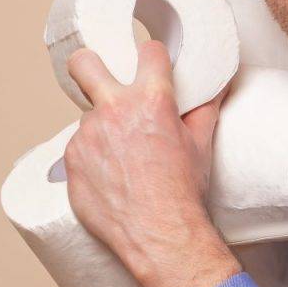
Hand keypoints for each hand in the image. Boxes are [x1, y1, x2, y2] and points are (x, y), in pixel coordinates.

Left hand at [63, 38, 241, 286]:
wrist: (159, 234)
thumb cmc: (183, 191)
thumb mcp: (201, 145)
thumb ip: (206, 109)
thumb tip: (217, 88)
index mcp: (151, 100)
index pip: (147, 52)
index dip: (152, 56)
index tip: (151, 63)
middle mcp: (113, 111)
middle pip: (84, 64)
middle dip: (89, 64)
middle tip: (98, 78)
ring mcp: (86, 136)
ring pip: (87, 117)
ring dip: (101, 128)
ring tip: (122, 156)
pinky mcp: (70, 163)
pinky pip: (79, 149)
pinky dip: (92, 157)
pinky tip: (110, 176)